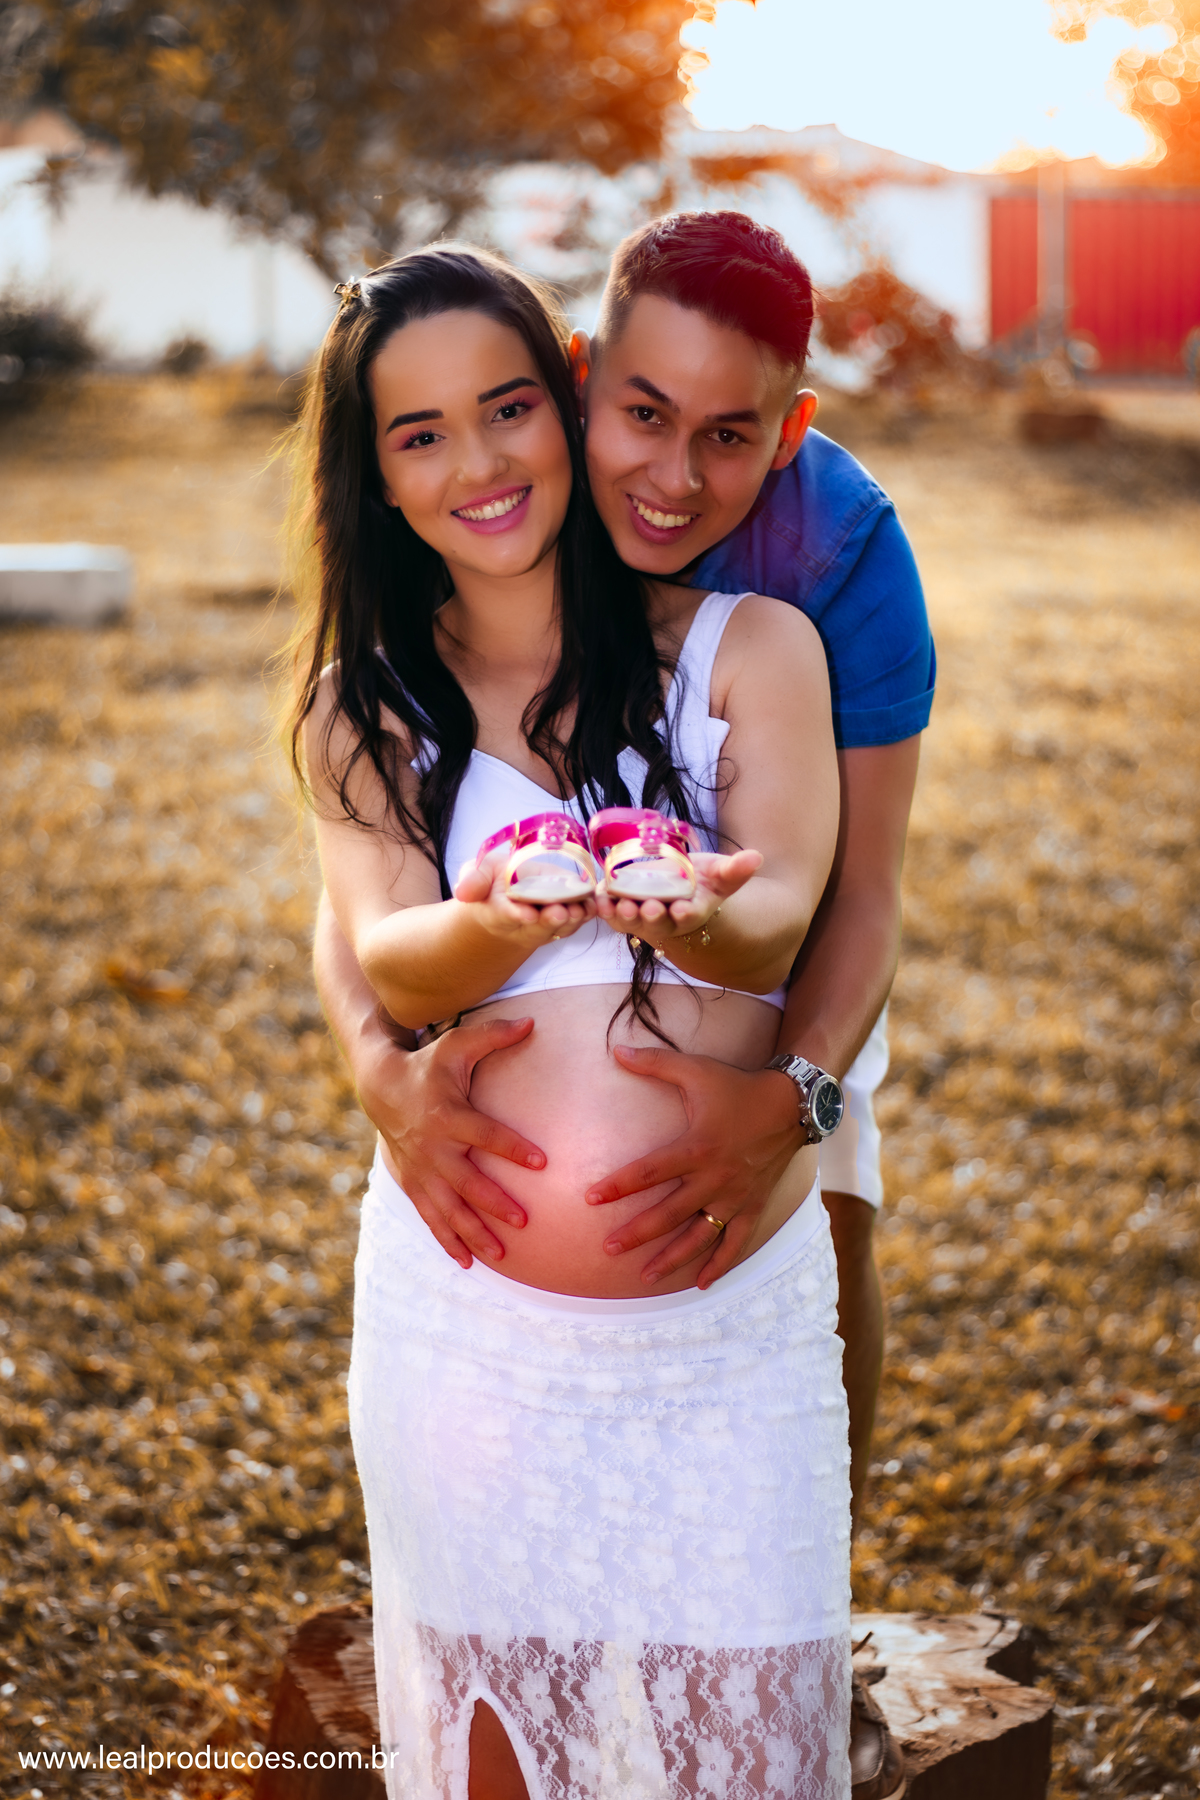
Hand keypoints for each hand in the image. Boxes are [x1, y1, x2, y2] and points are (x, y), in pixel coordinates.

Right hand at [357, 1013, 545, 1268]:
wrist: (380, 1087)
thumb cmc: (428, 1064)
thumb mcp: (457, 1045)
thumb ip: (494, 1035)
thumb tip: (533, 1022)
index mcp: (450, 1115)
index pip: (486, 1134)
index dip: (513, 1147)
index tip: (543, 1162)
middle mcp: (434, 1148)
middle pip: (467, 1181)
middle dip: (494, 1203)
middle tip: (524, 1219)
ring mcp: (422, 1171)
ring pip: (449, 1208)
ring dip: (474, 1232)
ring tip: (502, 1253)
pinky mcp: (413, 1184)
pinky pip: (430, 1218)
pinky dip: (447, 1240)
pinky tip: (468, 1262)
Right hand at [453, 858, 595, 948]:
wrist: (510, 898)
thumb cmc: (494, 883)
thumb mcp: (479, 874)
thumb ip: (473, 879)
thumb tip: (464, 891)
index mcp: (500, 910)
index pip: (507, 914)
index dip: (516, 915)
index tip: (525, 914)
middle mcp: (525, 921)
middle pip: (538, 925)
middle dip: (550, 919)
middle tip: (560, 912)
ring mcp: (547, 922)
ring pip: (561, 926)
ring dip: (573, 919)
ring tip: (581, 909)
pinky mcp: (567, 916)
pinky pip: (578, 919)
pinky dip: (588, 912)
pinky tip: (596, 902)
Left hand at [584, 1048, 802, 1287]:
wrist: (790, 1104)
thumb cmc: (737, 1086)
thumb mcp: (696, 1069)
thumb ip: (654, 1062)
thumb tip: (616, 1050)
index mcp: (696, 1148)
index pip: (648, 1172)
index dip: (618, 1186)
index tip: (590, 1199)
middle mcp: (714, 1178)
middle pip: (668, 1214)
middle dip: (636, 1233)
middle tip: (607, 1249)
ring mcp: (735, 1197)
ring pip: (699, 1236)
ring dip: (671, 1258)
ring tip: (644, 1276)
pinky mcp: (753, 1206)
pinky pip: (735, 1242)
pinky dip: (719, 1264)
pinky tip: (700, 1283)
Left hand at [593, 848, 761, 945]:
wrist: (679, 890)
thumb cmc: (702, 882)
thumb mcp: (721, 874)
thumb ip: (736, 869)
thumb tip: (757, 857)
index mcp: (691, 912)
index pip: (689, 916)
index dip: (685, 913)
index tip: (682, 910)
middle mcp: (665, 920)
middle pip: (657, 922)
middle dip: (651, 916)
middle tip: (647, 908)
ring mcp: (641, 918)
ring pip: (630, 921)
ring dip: (622, 915)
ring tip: (617, 905)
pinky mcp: (621, 910)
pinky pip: (610, 912)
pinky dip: (603, 907)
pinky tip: (596, 898)